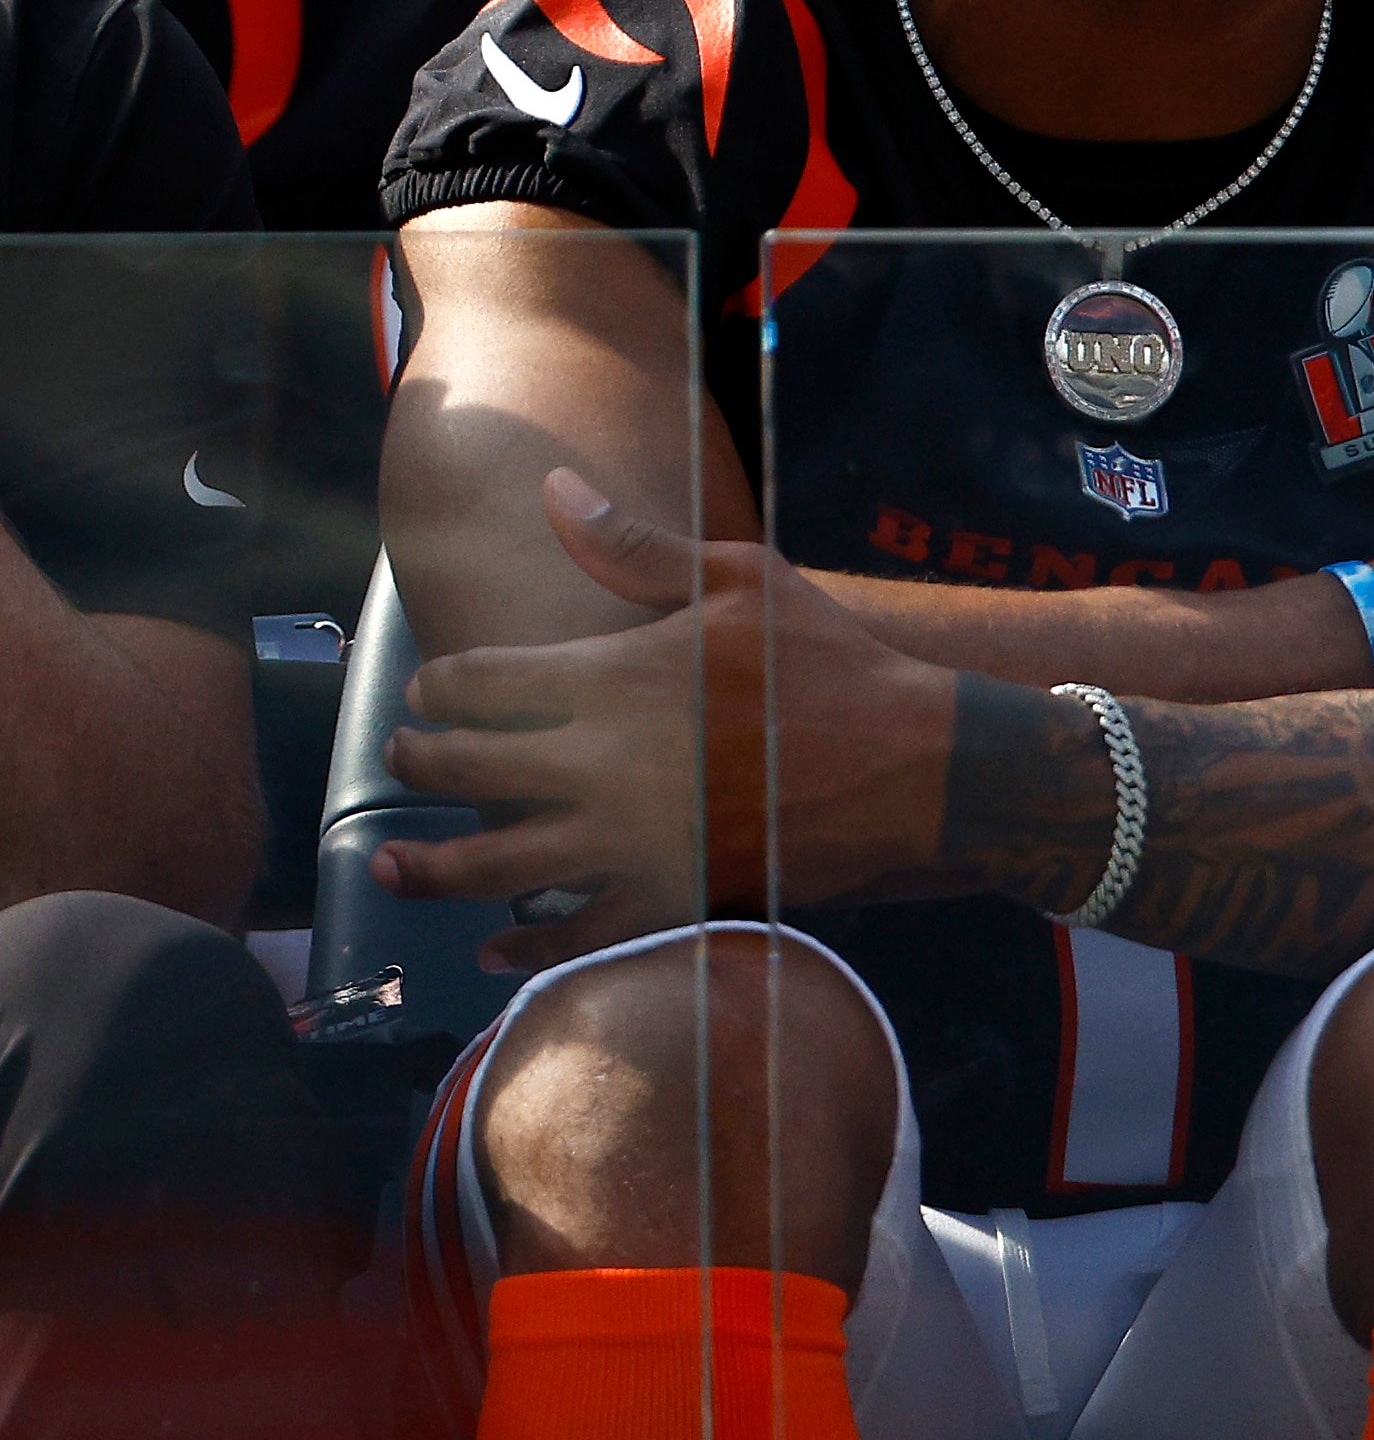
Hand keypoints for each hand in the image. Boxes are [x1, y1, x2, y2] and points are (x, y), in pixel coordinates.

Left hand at [373, 471, 958, 971]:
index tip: (430, 689)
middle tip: (404, 758)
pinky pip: (574, 935)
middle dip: (419, 760)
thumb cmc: (829, 662)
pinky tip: (495, 950)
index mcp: (611, 677)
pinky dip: (525, 947)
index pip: (476, 681)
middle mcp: (601, 762)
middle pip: (466, 767)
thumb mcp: (739, 580)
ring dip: (428, 867)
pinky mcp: (668, 895)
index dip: (436, 685)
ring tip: (393, 864)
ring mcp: (629, 839)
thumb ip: (633, 545)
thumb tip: (552, 489)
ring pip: (492, 864)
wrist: (914, 762)